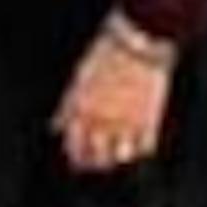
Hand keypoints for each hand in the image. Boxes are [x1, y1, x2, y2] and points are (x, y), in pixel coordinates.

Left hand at [54, 34, 172, 173]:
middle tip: (96, 163)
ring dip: (117, 158)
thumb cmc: (104, 54)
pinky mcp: (150, 120)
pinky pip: (145, 147)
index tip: (77, 160)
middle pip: (96, 155)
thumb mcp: (78, 79)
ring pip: (121, 156)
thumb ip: (67, 107)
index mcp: (82, 109)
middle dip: (94, 162)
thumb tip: (56, 127)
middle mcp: (103, 119)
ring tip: (117, 157)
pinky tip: (137, 147)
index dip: (75, 155)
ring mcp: (128, 121)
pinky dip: (140, 150)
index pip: (74, 144)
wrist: (137, 43)